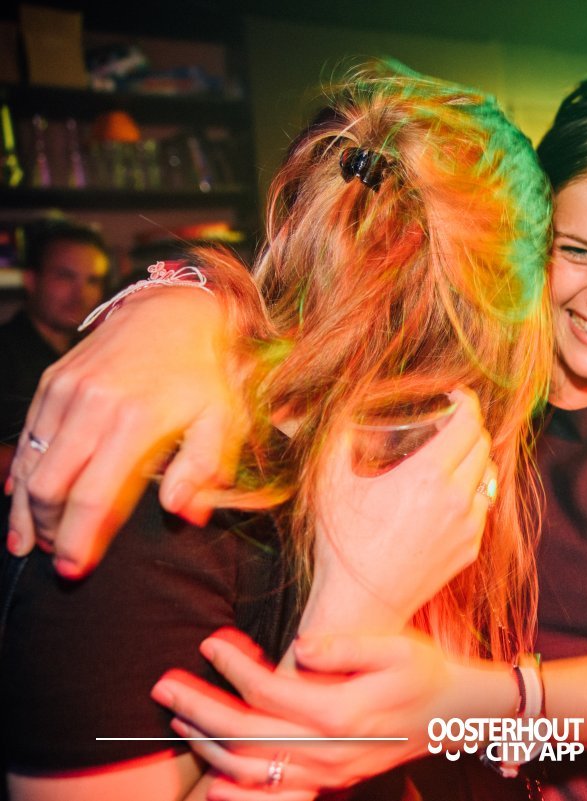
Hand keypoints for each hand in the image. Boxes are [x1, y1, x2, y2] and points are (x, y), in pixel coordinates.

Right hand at [7, 290, 244, 576]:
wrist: (175, 311)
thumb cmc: (206, 373)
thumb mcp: (223, 419)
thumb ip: (204, 468)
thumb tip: (182, 515)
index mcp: (135, 421)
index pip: (92, 495)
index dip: (79, 539)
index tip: (75, 570)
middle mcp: (92, 406)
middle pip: (49, 487)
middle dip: (50, 530)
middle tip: (62, 559)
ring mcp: (65, 392)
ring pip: (29, 465)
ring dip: (29, 509)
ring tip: (33, 542)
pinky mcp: (53, 383)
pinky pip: (26, 438)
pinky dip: (22, 474)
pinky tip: (24, 502)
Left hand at [151, 628, 459, 798]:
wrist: (452, 715)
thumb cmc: (423, 672)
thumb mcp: (395, 648)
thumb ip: (345, 647)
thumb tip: (299, 644)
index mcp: (340, 712)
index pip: (267, 691)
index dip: (231, 666)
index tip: (208, 642)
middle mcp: (328, 750)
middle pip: (246, 733)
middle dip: (198, 709)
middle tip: (163, 686)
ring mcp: (327, 772)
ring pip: (251, 770)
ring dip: (208, 746)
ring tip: (179, 719)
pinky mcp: (330, 782)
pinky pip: (274, 797)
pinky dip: (239, 792)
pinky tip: (214, 780)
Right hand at [302, 388, 494, 636]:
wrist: (359, 607)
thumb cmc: (342, 544)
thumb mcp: (330, 482)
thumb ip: (341, 435)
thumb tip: (347, 407)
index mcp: (427, 475)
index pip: (468, 422)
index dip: (465, 401)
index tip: (453, 395)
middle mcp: (457, 499)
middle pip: (483, 444)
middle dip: (468, 426)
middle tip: (446, 423)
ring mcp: (468, 527)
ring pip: (488, 475)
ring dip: (474, 458)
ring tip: (449, 456)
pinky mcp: (470, 549)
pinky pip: (482, 507)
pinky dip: (472, 492)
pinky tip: (446, 494)